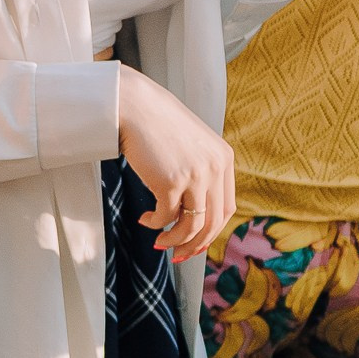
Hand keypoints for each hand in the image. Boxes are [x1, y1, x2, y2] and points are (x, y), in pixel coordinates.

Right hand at [116, 67, 233, 261]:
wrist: (132, 105)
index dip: (211, 231)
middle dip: (194, 243)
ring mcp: (195, 175)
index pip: (226, 208)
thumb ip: (200, 169)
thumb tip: (194, 209)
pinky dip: (155, 223)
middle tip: (177, 253)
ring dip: (173, 239)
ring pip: (191, 225)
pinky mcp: (171, 181)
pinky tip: (145, 219)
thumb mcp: (190, 145)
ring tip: (158, 241)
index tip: (195, 241)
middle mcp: (215, 168)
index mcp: (224, 159)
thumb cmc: (155, 123)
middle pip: (212, 222)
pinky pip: (166, 216)